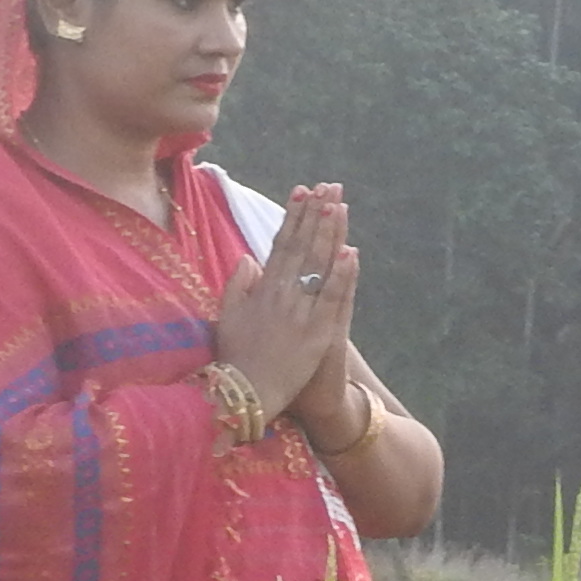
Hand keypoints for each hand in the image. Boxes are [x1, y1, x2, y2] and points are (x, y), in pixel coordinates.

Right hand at [212, 183, 356, 415]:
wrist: (246, 395)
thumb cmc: (235, 357)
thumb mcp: (228, 316)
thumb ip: (238, 284)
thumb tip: (249, 256)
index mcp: (262, 290)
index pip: (281, 244)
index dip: (292, 216)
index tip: (301, 192)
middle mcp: (283, 296)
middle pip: (303, 247)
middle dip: (316, 214)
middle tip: (328, 186)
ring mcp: (302, 313)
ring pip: (320, 267)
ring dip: (331, 234)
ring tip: (340, 204)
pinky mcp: (320, 334)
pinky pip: (334, 299)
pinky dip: (343, 275)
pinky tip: (352, 251)